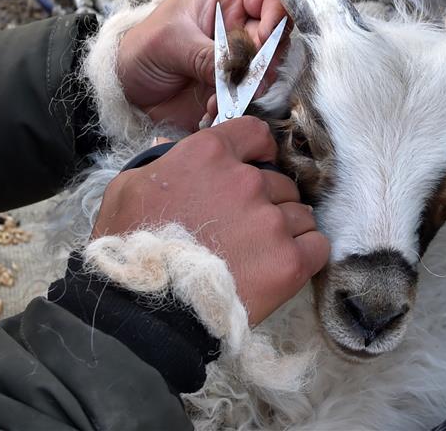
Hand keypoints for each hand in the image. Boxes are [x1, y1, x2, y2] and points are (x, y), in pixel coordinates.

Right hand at [92, 116, 329, 324]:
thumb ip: (160, 162)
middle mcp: (247, 181)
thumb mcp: (127, 188)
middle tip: (244, 227)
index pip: (255, 133)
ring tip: (260, 252)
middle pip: (279, 180)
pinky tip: (284, 264)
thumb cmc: (130, 250)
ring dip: (286, 228)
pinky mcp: (289, 261)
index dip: (258, 150)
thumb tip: (174, 147)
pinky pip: (317, 245)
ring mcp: (271, 221)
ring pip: (301, 213)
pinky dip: (306, 253)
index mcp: (209, 155)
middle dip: (267, 199)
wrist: (144, 312)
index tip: (256, 164)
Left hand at [117, 0, 288, 131]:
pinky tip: (213, 107)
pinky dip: (237, 105)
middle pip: (276, 38)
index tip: (267, 37)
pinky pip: (250, 97)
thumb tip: (236, 68)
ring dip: (251, 87)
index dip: (277, 15)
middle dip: (266, 59)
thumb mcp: (169, 42)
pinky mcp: (233, 88)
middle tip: (248, 75)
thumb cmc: (141, 48)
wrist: (125, 87)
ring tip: (223, 95)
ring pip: (267, 71)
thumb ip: (205, 54)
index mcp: (225, 0)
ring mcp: (238, 60)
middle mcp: (239, 28)